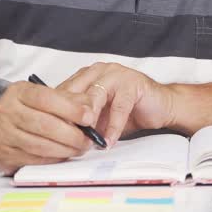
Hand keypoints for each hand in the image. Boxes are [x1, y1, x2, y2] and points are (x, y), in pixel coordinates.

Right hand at [0, 80, 96, 174]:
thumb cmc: (22, 110)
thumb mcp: (40, 96)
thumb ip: (66, 99)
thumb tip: (89, 107)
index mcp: (18, 92)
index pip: (46, 98)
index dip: (70, 108)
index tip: (88, 116)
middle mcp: (7, 111)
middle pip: (44, 124)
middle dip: (72, 134)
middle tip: (88, 139)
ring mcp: (3, 134)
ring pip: (40, 145)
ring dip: (65, 149)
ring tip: (79, 148)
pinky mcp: (4, 154)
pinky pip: (34, 160)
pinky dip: (53, 159)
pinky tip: (64, 155)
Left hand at [59, 63, 175, 146]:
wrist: (161, 106)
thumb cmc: (128, 111)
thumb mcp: (100, 116)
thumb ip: (83, 120)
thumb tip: (61, 135)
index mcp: (86, 75)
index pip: (64, 92)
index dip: (57, 113)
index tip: (51, 133)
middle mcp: (99, 71)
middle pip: (76, 92)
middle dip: (70, 116)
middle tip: (64, 137)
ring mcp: (116, 74)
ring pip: (95, 96)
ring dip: (89, 119)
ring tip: (86, 139)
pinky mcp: (133, 83)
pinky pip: (119, 107)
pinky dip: (112, 127)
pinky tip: (108, 141)